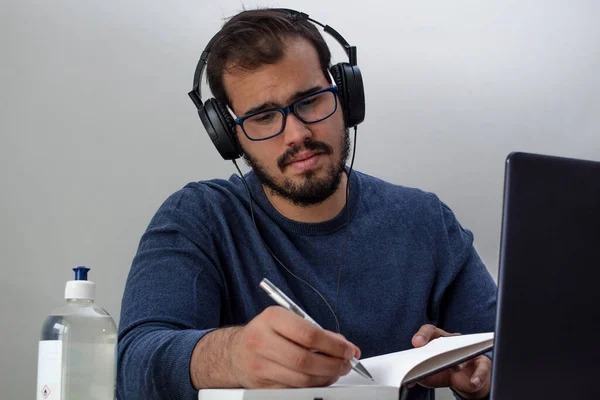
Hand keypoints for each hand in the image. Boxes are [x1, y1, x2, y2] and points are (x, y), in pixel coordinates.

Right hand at [229, 306, 359, 387]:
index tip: (348, 349)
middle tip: (346, 363)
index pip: (308, 334)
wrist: (234, 352)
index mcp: (272, 318)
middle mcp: (262, 341)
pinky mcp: (262, 385)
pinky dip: (313, 386)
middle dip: (333, 364)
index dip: (333, 345)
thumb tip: (343, 346)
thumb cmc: (265, 333)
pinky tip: (320, 378)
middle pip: (306, 360)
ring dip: (326, 377)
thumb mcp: (285, 320)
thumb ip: (314, 330)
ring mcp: (260, 365)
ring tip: (336, 370)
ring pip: (302, 379)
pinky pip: (294, 390)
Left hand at [407, 324, 490, 398]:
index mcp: (438, 341)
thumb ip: (420, 374)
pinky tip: (473, 382)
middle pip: (447, 339)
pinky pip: (482, 366)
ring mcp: (468, 351)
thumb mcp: (429, 375)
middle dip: (441, 346)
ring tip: (456, 369)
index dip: (423, 335)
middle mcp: (453, 342)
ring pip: (464, 351)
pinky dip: (478, 376)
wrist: (464, 381)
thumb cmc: (444, 373)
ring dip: (459, 361)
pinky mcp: (482, 362)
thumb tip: (411, 380)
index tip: (416, 343)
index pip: (430, 331)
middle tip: (434, 354)